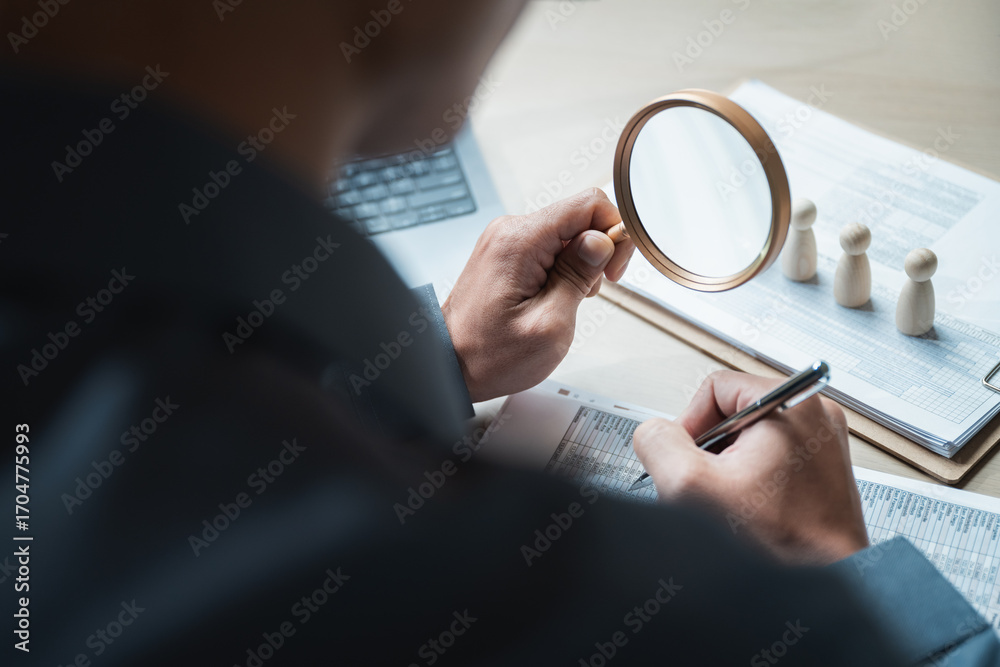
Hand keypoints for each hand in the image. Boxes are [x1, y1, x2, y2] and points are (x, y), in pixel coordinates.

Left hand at [442, 188, 634, 401]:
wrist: (449, 366)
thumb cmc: (489, 355)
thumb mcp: (550, 323)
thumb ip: (579, 275)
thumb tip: (603, 239)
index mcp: (521, 240)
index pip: (589, 204)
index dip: (613, 233)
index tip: (612, 270)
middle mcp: (510, 231)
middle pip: (579, 216)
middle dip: (597, 253)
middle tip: (588, 293)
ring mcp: (506, 241)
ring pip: (566, 234)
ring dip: (579, 266)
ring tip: (564, 302)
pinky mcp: (506, 254)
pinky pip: (549, 248)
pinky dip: (561, 270)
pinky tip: (552, 297)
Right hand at [632, 371, 868, 564]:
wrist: (823, 583)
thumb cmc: (780, 543)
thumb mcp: (692, 485)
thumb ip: (658, 442)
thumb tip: (654, 431)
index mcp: (792, 403)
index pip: (715, 388)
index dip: (689, 426)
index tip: (691, 461)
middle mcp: (814, 416)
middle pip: (731, 413)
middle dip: (709, 452)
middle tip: (713, 486)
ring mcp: (820, 443)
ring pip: (747, 439)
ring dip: (727, 469)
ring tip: (734, 503)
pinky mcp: (820, 469)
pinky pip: (768, 458)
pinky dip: (749, 481)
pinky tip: (751, 510)